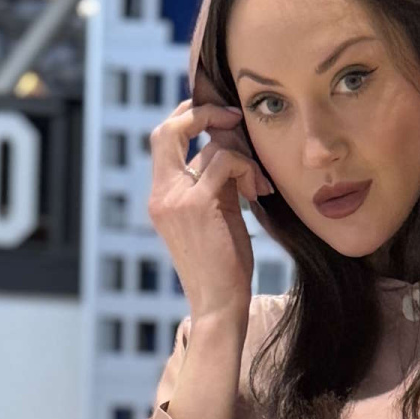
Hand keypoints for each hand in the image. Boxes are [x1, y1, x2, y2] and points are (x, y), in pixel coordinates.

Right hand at [144, 100, 273, 325]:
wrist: (219, 306)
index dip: (187, 117)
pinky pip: (226, 162)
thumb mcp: (213, 218)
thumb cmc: (222, 268)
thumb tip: (229, 148)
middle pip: (167, 129)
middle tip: (234, 116)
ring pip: (211, 148)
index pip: (162, 138)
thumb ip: (213, 184)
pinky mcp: (197, 205)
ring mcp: (175, 199)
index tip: (218, 118)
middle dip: (203, 113)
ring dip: (244, 159)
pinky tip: (259, 192)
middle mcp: (161, 195)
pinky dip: (247, 170)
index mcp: (160, 197)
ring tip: (259, 185)